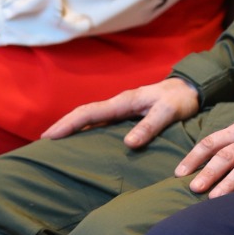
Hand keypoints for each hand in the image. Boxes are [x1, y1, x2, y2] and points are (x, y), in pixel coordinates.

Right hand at [41, 77, 200, 143]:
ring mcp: (122, 109)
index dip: (67, 124)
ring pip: (91, 118)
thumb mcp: (169, 112)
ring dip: (73, 129)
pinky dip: (88, 130)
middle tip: (42, 143)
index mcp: (124, 102)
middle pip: (84, 114)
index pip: (89, 112)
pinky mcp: (127, 115)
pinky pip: (102, 122)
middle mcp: (119, 104)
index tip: (48, 136)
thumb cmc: (180, 99)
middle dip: (62, 126)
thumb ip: (150, 126)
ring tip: (56, 146)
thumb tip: (129, 143)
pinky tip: (83, 143)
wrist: (191, 88)